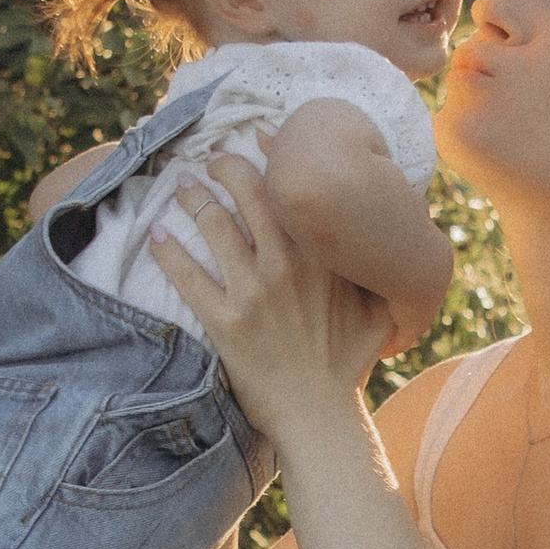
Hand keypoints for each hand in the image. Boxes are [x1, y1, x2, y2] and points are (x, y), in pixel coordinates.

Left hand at [167, 155, 390, 429]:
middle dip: (225, 166)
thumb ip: (377, 272)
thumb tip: (392, 245)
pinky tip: (157, 236)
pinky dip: (168, 250)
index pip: (295, 188)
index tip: (259, 133)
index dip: (274, 152)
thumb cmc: (347, 364)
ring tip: (181, 187)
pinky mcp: (224, 320)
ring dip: (192, 198)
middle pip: (249, 192)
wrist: (318, 415)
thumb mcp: (377, 311)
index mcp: (323, 256)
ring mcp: (253, 291)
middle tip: (212, 161)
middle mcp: (287, 264)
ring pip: (214, 224)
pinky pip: (186, 275)